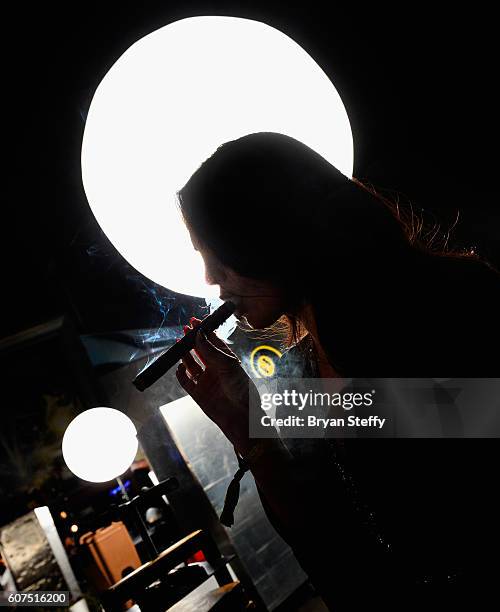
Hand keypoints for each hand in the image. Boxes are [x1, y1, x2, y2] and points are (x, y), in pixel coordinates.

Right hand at [175, 317, 257, 453]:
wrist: (240, 416)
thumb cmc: (240, 388)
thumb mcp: (227, 364)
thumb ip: (211, 350)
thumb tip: (198, 335)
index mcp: (226, 360)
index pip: (213, 341)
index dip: (204, 331)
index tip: (195, 321)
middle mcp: (216, 369)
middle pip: (200, 350)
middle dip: (192, 340)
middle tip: (184, 329)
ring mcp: (206, 381)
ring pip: (191, 364)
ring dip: (185, 354)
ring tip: (179, 343)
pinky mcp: (198, 393)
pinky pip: (185, 381)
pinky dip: (180, 373)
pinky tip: (179, 366)